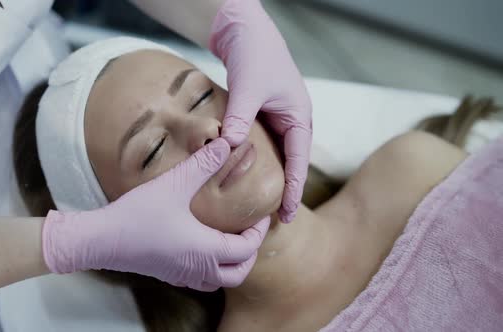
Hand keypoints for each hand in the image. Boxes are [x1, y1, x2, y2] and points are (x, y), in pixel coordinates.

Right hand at [42, 138, 269, 290]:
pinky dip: (211, 270)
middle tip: (250, 232)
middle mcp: (197, 268)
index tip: (261, 216)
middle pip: (238, 273)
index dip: (259, 232)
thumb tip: (225, 145)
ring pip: (218, 281)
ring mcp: (181, 274)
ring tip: (231, 242)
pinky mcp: (167, 274)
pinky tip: (202, 250)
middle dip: (250, 254)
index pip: (247, 249)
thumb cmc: (136, 215)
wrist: (100, 240)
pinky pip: (199, 281)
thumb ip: (202, 165)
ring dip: (232, 266)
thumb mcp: (174, 185)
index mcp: (205, 249)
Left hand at [210, 0, 312, 222]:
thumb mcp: (248, 88)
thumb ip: (240, 117)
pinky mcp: (260, 113)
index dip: (294, 189)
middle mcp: (292, 120)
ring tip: (263, 204)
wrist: (244, 29)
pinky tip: (244, 175)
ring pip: (277, 154)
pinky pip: (261, 143)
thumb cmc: (254, 54)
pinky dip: (256, 160)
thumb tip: (229, 146)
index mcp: (299, 116)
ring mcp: (277, 117)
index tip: (287, 214)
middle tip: (277, 219)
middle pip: (291, 162)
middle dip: (286, 190)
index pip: (299, 161)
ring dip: (272, 177)